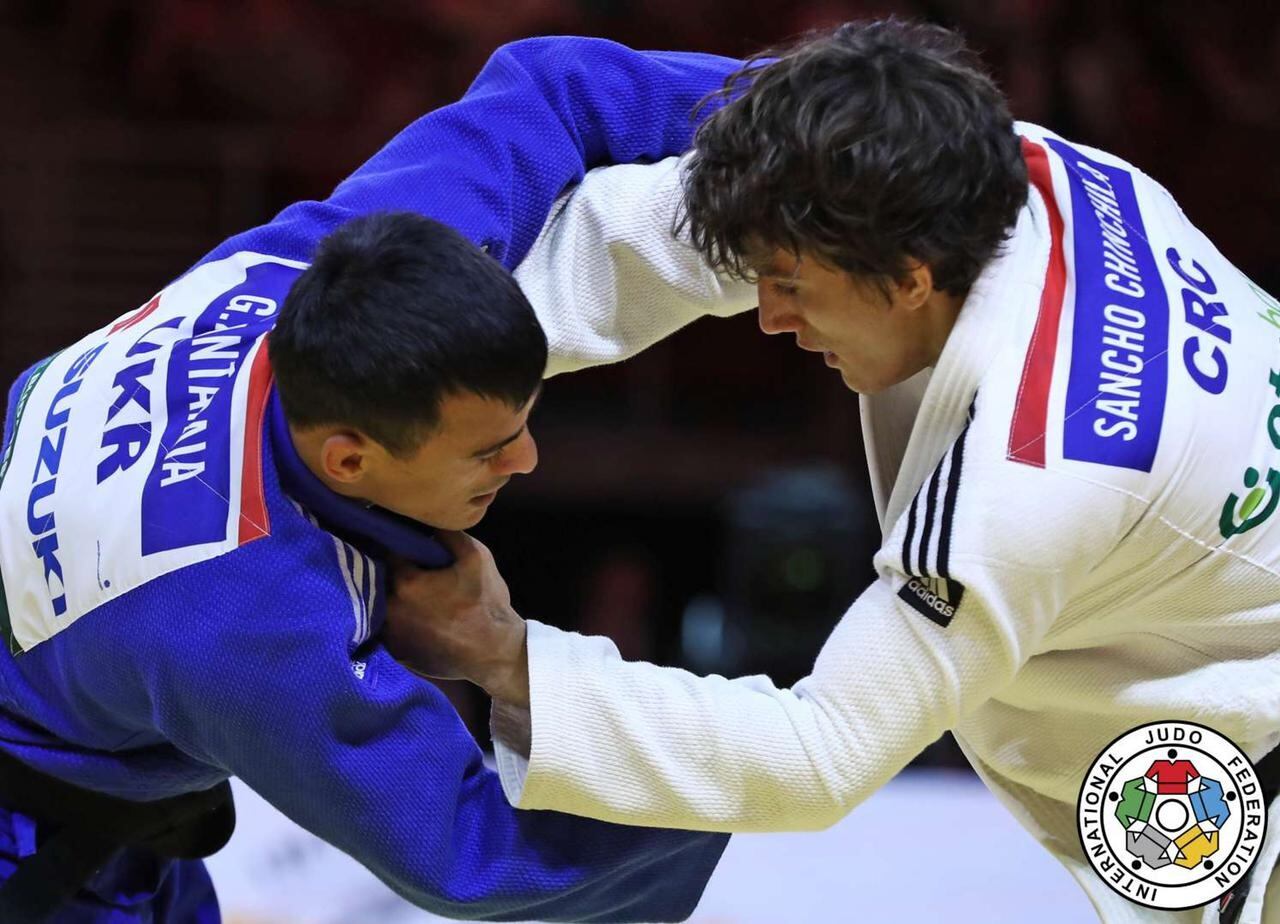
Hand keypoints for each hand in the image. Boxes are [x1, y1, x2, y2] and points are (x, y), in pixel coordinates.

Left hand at [384, 531, 529, 707]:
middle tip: (415, 573)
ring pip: (382, 606)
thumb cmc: (486, 603)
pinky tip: (419, 620)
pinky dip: (399, 622)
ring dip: (394, 599)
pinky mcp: (397, 654)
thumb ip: (449, 534)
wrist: (495, 654)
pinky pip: (390, 630)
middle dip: (394, 574)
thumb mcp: (476, 557)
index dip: (400, 547)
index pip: (388, 553)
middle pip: (381, 581)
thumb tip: (429, 522)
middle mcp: (390, 610)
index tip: (411, 549)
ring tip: (417, 597)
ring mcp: (391, 636)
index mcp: (405, 583)